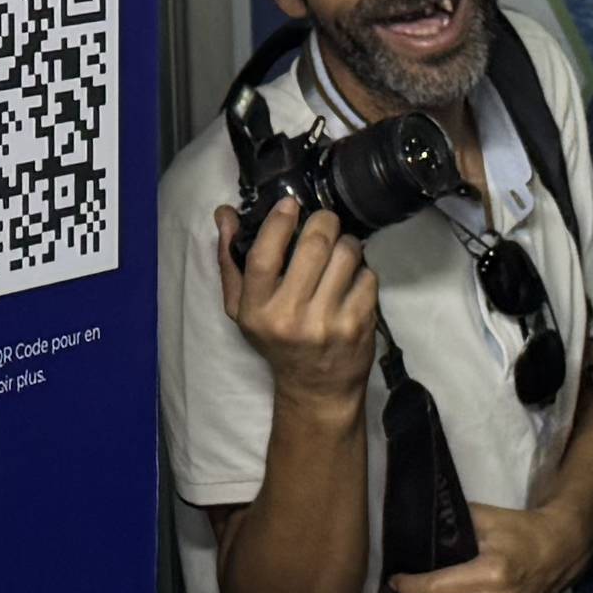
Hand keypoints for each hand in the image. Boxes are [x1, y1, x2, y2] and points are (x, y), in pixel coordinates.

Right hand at [217, 196, 379, 411]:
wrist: (316, 388)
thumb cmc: (277, 342)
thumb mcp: (243, 309)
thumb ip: (231, 261)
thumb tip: (225, 214)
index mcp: (256, 311)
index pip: (264, 256)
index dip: (279, 222)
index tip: (290, 204)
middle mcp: (290, 318)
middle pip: (314, 245)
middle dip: (323, 222)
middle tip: (324, 221)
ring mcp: (327, 322)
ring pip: (346, 254)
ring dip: (346, 244)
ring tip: (339, 252)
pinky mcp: (357, 324)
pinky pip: (367, 276)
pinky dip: (362, 271)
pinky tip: (351, 282)